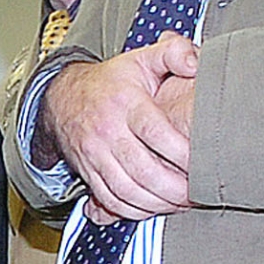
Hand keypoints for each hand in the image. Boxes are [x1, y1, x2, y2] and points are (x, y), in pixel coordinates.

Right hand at [40, 34, 197, 222]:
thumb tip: (196, 61)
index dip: (182, 153)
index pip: (155, 133)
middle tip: (197, 193)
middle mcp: (107, 131)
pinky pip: (109, 199)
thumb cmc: (110, 81)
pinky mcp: (87, 171)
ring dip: (156, 204)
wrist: (61, 97)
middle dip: (174, 189)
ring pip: (126, 191)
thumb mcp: (140, 59)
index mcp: (125, 103)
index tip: (203, 163)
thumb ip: (173, 53)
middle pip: (142, 170)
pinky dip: (132, 211)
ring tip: (181, 204)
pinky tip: (153, 209)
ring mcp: (95, 154)